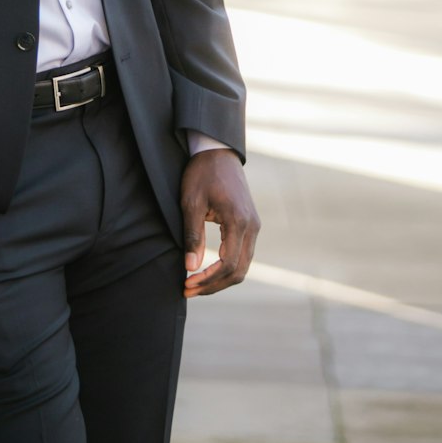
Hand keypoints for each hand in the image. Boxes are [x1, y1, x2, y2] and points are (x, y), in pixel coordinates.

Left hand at [181, 149, 259, 297]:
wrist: (218, 151)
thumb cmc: (201, 173)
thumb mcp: (191, 202)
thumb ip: (192, 236)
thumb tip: (190, 268)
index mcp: (238, 221)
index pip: (228, 265)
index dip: (207, 280)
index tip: (187, 285)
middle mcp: (252, 227)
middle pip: (238, 271)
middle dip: (213, 285)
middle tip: (188, 290)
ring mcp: (254, 226)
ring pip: (243, 265)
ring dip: (220, 279)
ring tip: (196, 284)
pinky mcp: (250, 224)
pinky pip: (243, 254)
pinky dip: (227, 268)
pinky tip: (208, 271)